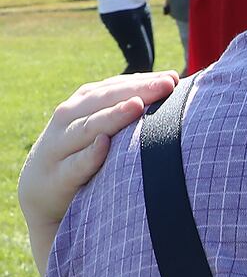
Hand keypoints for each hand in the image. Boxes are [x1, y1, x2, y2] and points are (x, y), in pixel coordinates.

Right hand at [19, 72, 178, 272]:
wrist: (44, 199)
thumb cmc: (84, 158)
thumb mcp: (102, 131)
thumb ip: (126, 111)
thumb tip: (172, 88)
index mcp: (81, 105)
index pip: (113, 87)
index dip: (142, 80)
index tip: (173, 78)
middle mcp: (67, 120)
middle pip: (103, 101)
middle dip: (136, 90)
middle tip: (166, 85)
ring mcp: (58, 149)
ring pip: (86, 127)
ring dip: (112, 117)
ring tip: (137, 106)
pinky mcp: (56, 178)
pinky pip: (73, 165)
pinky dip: (88, 155)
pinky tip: (104, 144)